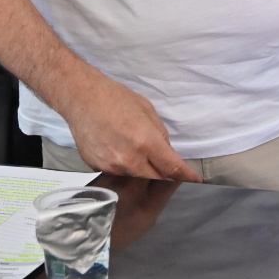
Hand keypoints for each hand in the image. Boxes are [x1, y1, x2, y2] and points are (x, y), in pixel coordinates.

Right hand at [61, 73, 201, 183]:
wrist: (82, 98)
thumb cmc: (115, 98)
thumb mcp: (147, 110)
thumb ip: (160, 135)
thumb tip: (167, 152)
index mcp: (146, 142)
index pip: (172, 168)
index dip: (186, 176)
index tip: (196, 180)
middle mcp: (130, 159)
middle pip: (155, 178)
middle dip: (162, 172)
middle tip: (161, 158)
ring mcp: (112, 166)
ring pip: (136, 176)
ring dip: (141, 167)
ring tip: (131, 144)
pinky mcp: (98, 167)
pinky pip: (118, 171)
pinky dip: (123, 164)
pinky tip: (116, 145)